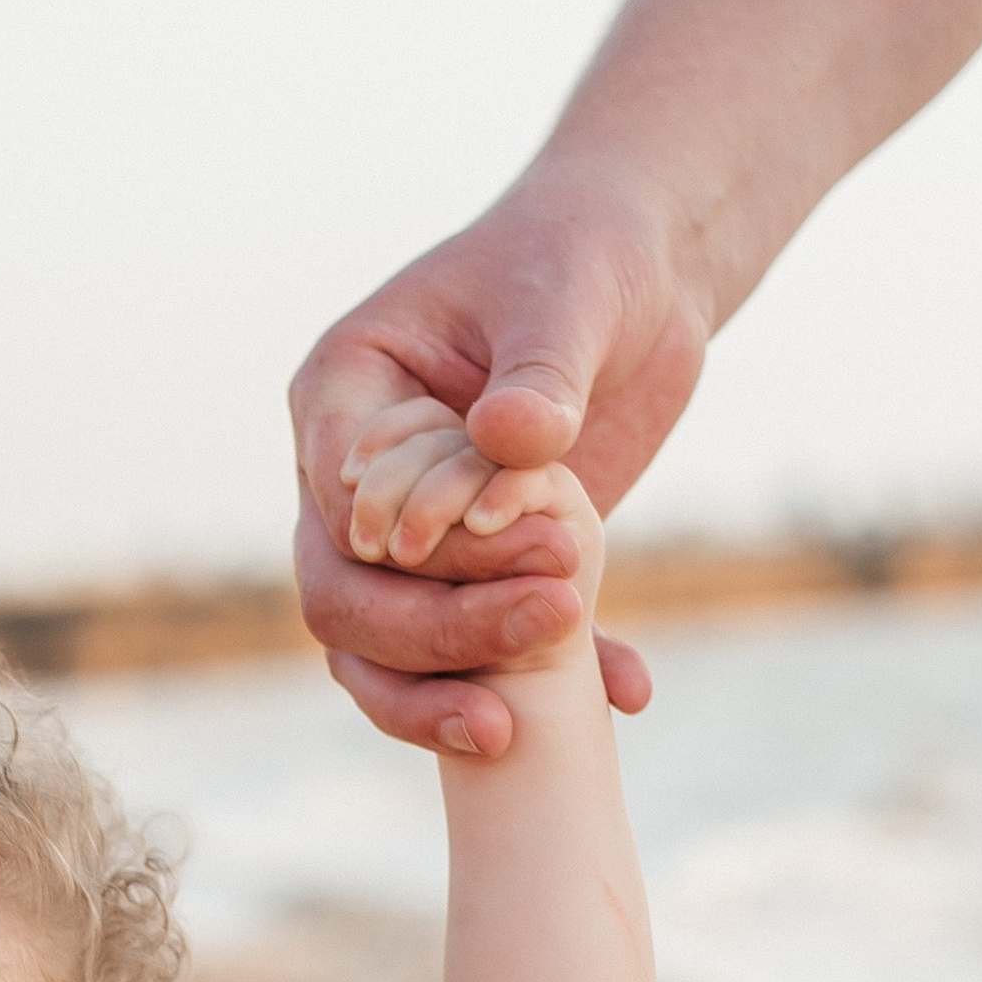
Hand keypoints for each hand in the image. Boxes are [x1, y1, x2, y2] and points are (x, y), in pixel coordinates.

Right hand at [291, 164, 709, 753]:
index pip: (338, 507)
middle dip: (433, 634)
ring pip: (380, 653)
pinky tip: (623, 688)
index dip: (410, 549)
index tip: (513, 545)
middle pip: (345, 599)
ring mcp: (406, 539)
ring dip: (446, 693)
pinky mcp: (475, 574)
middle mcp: (353, 482)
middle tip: (550, 619)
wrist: (643, 274)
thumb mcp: (568, 295)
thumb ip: (540, 369)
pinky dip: (542, 688)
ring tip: (521, 728)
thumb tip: (508, 439)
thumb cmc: (585, 254)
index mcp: (343, 395)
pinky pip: (479, 654)